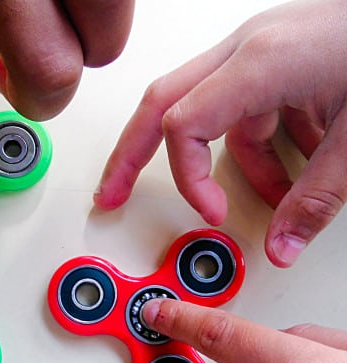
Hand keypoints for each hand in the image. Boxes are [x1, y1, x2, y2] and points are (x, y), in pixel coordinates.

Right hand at [95, 0, 346, 267]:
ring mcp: (254, 54)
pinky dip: (248, 152)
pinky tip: (278, 175)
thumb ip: (316, 198)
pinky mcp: (268, 63)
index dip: (186, 178)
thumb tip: (282, 246)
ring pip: (195, 110)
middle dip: (129, 156)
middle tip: (111, 193)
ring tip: (229, 202)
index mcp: (261, 62)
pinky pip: (237, 113)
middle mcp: (246, 51)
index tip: (212, 213)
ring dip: (206, 163)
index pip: (181, 123)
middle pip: (159, 105)